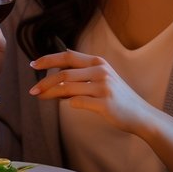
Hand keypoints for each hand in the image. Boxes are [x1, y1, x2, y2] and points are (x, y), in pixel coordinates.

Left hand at [28, 48, 152, 134]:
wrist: (140, 115)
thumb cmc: (117, 98)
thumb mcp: (102, 78)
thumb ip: (82, 74)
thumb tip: (56, 75)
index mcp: (98, 62)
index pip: (68, 56)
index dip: (49, 59)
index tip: (33, 64)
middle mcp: (100, 71)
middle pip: (64, 73)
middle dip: (45, 81)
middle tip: (32, 90)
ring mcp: (103, 87)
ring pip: (67, 87)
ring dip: (50, 93)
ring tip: (40, 97)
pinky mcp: (105, 103)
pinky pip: (78, 102)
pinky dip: (68, 103)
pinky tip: (65, 105)